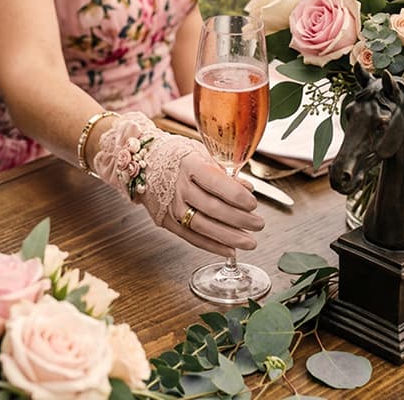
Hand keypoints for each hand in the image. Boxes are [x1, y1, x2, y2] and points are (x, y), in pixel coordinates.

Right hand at [115, 131, 263, 256]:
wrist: (144, 163)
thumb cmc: (178, 156)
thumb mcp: (201, 153)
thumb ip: (225, 172)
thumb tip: (248, 188)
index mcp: (191, 165)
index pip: (217, 183)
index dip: (237, 196)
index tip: (253, 203)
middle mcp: (179, 187)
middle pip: (213, 208)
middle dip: (239, 220)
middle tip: (259, 224)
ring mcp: (171, 207)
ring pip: (203, 226)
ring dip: (229, 237)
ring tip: (249, 242)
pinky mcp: (167, 222)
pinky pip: (192, 237)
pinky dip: (212, 246)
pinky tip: (229, 250)